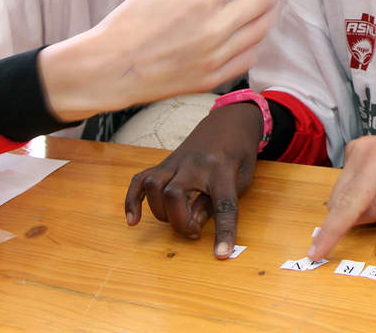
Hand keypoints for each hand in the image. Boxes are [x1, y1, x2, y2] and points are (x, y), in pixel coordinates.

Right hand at [40, 0, 287, 120]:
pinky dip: (255, 41)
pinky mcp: (212, 78)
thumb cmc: (129, 23)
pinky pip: (248, 58)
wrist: (109, 68)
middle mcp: (216, 28)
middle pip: (264, 0)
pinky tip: (254, 32)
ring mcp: (217, 56)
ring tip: (268, 1)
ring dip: (269, 12)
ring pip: (261, 30)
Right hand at [125, 101, 261, 256]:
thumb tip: (192, 224)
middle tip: (194, 231)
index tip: (221, 254)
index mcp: (222, 169)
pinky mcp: (165, 162)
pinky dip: (132, 201)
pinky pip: (140, 180)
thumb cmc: (239, 152)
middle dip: (180, 222)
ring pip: (154, 187)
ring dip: (161, 212)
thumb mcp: (242, 178)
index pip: (223, 204)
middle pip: (174, 195)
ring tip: (177, 219)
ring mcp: (176, 161)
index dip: (223, 231)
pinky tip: (133, 221)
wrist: (229, 121)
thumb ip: (219, 201)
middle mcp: (195, 164)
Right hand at [308, 117, 375, 260]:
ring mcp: (357, 147)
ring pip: (340, 192)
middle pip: (340, 199)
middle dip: (346, 219)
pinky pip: (346, 183)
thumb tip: (351, 220)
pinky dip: (355, 196)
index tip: (315, 254)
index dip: (331, 232)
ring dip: (352, 207)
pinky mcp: (357, 150)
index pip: (347, 204)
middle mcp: (361, 149)